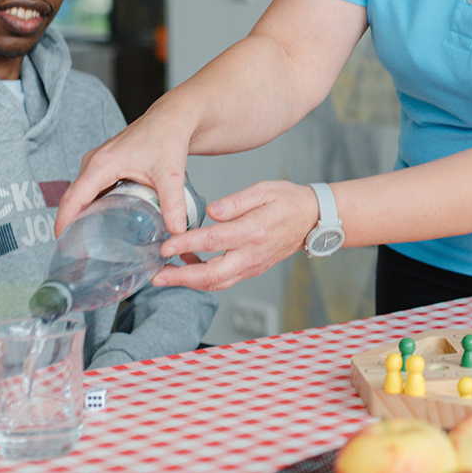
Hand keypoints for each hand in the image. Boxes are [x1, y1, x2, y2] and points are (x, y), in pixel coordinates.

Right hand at [56, 108, 197, 236]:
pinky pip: (91, 188)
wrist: (173, 118)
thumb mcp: (171, 174)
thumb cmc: (168, 137)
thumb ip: (173, 204)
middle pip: (74, 198)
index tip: (61, 242)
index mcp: (102, 164)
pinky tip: (100, 222)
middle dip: (70, 224)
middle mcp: (94, 162)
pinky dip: (91, 205)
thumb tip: (176, 232)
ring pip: (82, 194)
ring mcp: (98, 162)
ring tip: (85, 243)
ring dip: (80, 215)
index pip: (74, 198)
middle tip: (75, 251)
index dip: (64, 221)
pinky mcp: (106, 165)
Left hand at [152, 180, 319, 291]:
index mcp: (253, 231)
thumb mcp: (264, 190)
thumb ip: (236, 201)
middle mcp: (252, 254)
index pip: (213, 241)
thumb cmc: (289, 201)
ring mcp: (253, 265)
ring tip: (166, 276)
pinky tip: (188, 268)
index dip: (186, 245)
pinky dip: (203, 279)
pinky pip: (224, 280)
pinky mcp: (252, 269)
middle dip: (181, 278)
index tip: (166, 246)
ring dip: (189, 283)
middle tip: (157, 276)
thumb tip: (212, 210)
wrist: (313, 220)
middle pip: (212, 274)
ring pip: (217, 282)